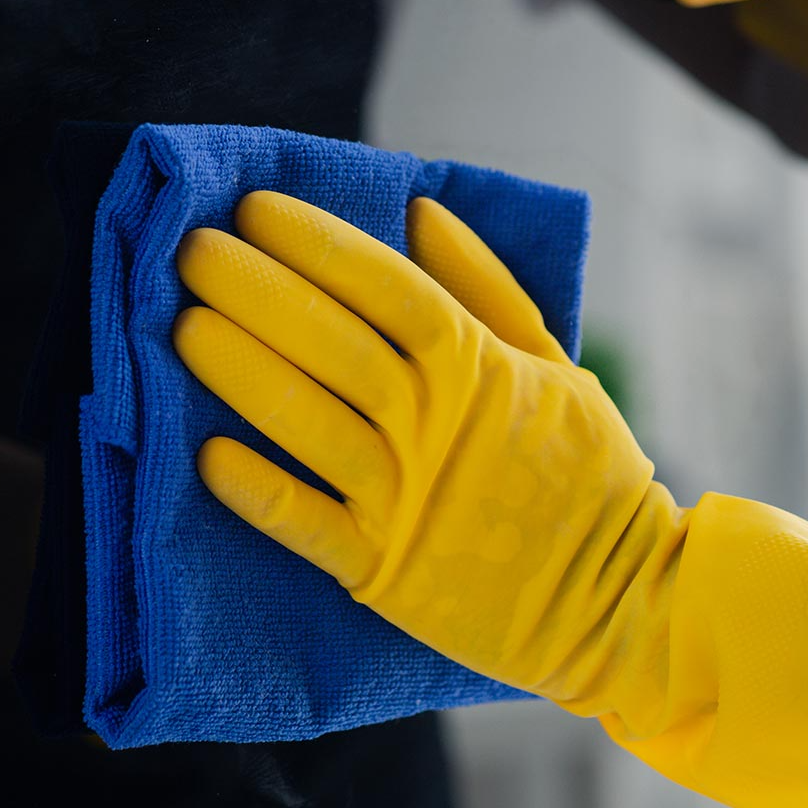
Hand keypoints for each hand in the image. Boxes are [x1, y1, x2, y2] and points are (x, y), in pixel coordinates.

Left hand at [172, 190, 677, 717]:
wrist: (624, 600)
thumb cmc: (586, 476)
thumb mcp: (555, 366)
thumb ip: (487, 287)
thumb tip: (422, 211)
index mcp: (480, 368)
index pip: (389, 287)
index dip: (319, 243)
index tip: (254, 207)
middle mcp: (438, 426)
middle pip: (336, 343)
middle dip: (258, 289)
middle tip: (193, 250)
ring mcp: (410, 499)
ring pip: (312, 422)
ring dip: (243, 371)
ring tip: (183, 327)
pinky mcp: (387, 572)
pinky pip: (309, 527)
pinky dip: (260, 492)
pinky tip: (207, 455)